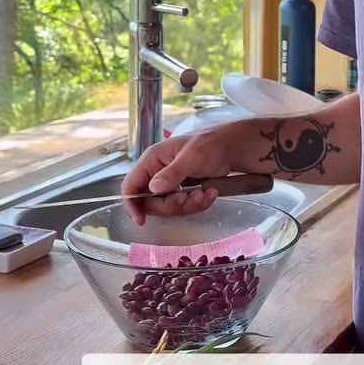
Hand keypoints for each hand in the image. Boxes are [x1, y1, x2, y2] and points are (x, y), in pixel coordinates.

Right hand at [121, 123, 249, 224]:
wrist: (233, 149)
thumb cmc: (211, 144)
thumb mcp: (193, 157)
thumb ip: (173, 173)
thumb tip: (153, 189)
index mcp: (152, 160)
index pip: (130, 185)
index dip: (132, 204)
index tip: (141, 220)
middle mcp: (156, 173)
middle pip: (150, 203)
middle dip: (172, 205)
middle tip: (190, 198)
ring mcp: (169, 184)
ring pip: (169, 208)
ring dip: (188, 205)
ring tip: (205, 193)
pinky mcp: (182, 192)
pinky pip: (183, 208)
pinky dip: (198, 204)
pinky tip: (210, 193)